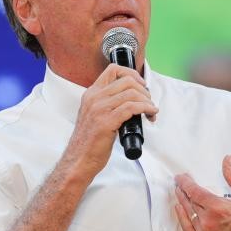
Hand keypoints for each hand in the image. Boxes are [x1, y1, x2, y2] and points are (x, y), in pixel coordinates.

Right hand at [59, 64, 157, 184]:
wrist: (78, 160)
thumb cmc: (88, 142)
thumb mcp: (93, 115)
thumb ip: (107, 104)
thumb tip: (130, 99)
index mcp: (91, 94)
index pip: (113, 70)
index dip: (132, 74)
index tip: (141, 84)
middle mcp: (94, 98)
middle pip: (127, 81)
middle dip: (144, 90)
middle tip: (149, 101)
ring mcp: (99, 109)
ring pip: (131, 93)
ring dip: (147, 100)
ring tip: (151, 110)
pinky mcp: (106, 121)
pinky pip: (132, 107)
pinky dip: (145, 108)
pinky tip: (150, 113)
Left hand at [173, 155, 230, 230]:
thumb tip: (227, 160)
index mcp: (217, 208)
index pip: (193, 191)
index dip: (185, 183)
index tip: (180, 177)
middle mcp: (208, 223)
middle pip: (189, 203)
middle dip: (182, 191)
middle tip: (179, 184)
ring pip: (187, 216)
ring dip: (181, 204)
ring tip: (179, 195)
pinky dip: (183, 221)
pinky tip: (181, 212)